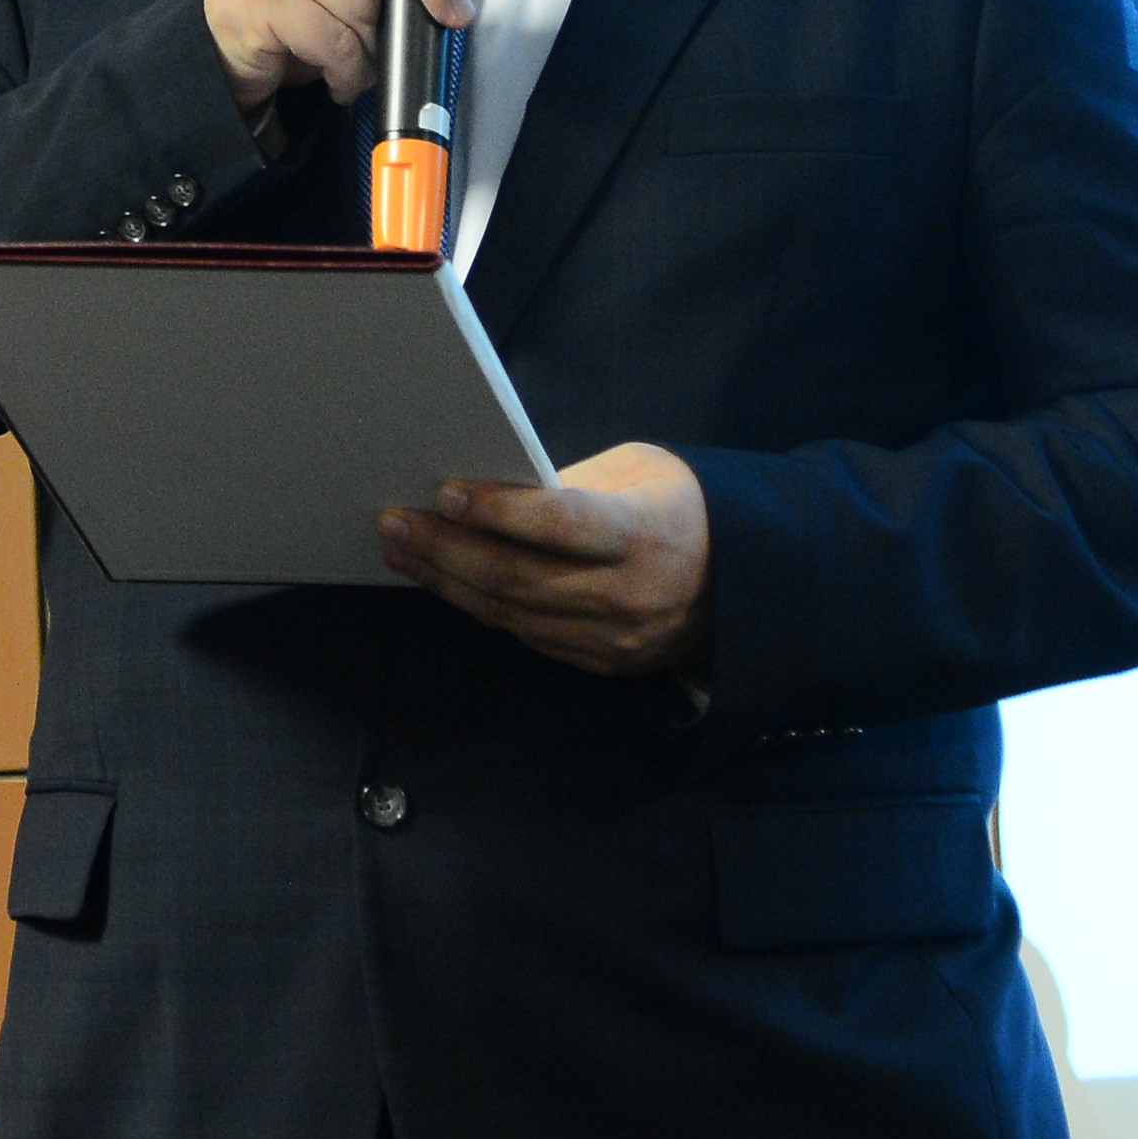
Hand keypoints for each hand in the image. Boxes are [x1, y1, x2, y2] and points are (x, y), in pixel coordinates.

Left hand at [375, 443, 711, 680]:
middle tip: (393, 522)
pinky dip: (477, 605)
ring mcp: (614, 640)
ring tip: (400, 548)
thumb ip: (569, 484)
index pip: (562, 525)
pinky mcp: (600, 665)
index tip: (445, 492)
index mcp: (646, 534)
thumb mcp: (639, 472)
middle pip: (519, 578)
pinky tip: (442, 578)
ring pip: (510, 614)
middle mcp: (629, 596)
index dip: (500, 511)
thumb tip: (487, 487)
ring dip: (446, 581)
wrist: (744, 586)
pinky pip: (524, 635)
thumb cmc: (682, 509)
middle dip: (445, 549)